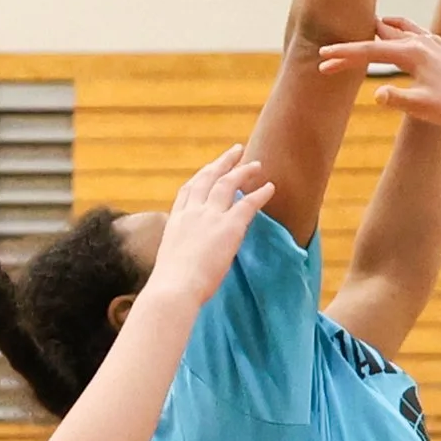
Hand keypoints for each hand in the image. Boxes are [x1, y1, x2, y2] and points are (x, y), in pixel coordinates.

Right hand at [144, 146, 273, 304]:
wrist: (174, 288)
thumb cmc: (170, 286)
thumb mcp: (171, 262)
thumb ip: (182, 254)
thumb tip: (187, 264)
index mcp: (176, 220)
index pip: (188, 191)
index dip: (201, 177)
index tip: (209, 169)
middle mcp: (192, 212)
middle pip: (208, 178)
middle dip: (222, 163)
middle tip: (236, 151)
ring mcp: (209, 217)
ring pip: (228, 183)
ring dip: (243, 171)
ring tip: (257, 164)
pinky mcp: (228, 227)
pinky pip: (248, 204)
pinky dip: (260, 194)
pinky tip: (271, 187)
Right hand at [317, 17, 440, 138]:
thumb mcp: (422, 108)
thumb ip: (398, 99)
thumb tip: (377, 94)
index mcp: (413, 53)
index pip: (370, 51)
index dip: (344, 55)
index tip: (322, 60)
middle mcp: (421, 41)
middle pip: (377, 38)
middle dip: (352, 48)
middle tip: (327, 58)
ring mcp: (431, 40)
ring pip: (394, 28)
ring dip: (371, 34)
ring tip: (352, 38)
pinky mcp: (438, 45)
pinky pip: (411, 29)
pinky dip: (395, 28)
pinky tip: (389, 27)